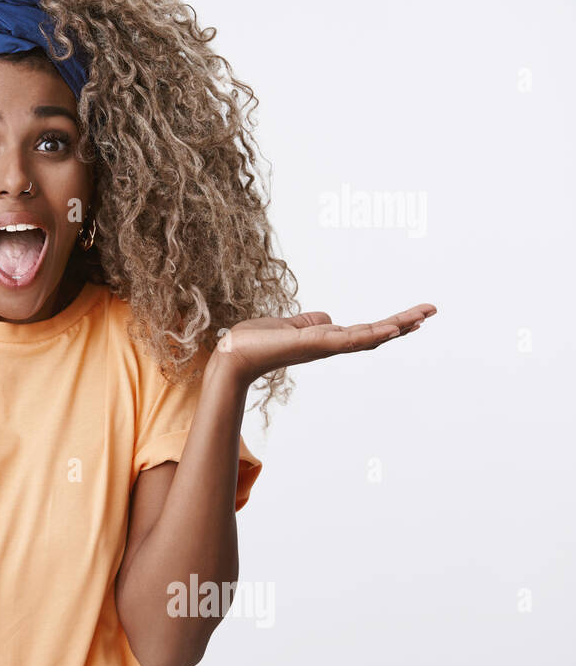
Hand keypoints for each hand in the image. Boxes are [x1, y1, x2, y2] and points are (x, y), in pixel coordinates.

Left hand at [212, 303, 437, 388]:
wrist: (234, 353)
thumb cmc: (255, 342)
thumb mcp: (290, 326)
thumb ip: (309, 322)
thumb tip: (326, 318)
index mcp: (326, 339)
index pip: (365, 331)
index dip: (389, 324)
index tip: (413, 317)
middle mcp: (330, 345)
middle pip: (375, 334)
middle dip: (403, 323)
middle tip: (431, 311)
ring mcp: (325, 346)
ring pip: (368, 336)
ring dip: (396, 325)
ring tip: (422, 316)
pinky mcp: (315, 344)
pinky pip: (349, 339)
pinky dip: (371, 333)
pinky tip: (391, 327)